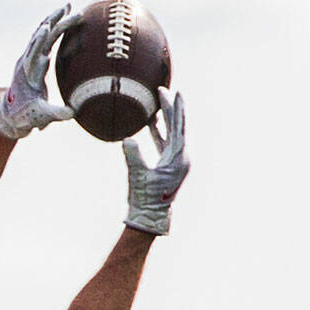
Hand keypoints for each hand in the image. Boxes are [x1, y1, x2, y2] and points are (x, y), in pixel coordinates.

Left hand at [0, 4, 77, 139]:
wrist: (11, 116)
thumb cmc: (27, 116)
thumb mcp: (42, 116)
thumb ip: (56, 114)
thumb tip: (72, 112)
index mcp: (27, 74)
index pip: (33, 53)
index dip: (38, 41)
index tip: (45, 28)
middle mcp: (27, 62)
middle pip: (40, 38)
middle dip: (52, 23)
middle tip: (67, 9)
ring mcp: (30, 58)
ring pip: (42, 34)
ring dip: (54, 20)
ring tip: (67, 6)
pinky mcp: (34, 58)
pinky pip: (44, 38)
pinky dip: (53, 26)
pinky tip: (64, 17)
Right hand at [123, 89, 188, 234]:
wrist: (149, 218)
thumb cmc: (144, 199)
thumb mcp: (138, 176)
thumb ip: (134, 157)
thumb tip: (128, 140)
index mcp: (178, 158)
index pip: (179, 127)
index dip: (177, 109)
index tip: (176, 92)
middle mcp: (181, 158)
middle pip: (177, 127)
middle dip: (170, 109)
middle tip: (163, 91)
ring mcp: (175, 162)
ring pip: (171, 134)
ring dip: (164, 119)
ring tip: (158, 103)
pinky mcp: (167, 166)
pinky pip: (164, 144)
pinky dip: (158, 133)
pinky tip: (152, 124)